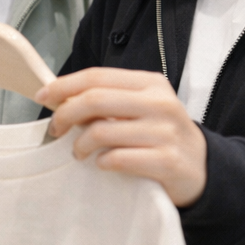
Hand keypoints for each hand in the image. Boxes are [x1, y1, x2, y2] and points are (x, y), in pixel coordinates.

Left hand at [36, 68, 207, 207]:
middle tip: (56, 130)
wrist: (201, 168)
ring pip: (102, 132)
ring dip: (80, 145)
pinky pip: (118, 159)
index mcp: (151, 83)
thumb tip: (60, 97)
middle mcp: (160, 103)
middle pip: (95, 100)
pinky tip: (102, 164)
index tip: (43, 97)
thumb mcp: (143, 107)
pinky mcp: (167, 162)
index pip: (97, 76)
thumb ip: (109, 100)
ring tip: (80, 153)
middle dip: (65, 114)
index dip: (64, 85)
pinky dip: (102, 162)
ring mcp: (165, 133)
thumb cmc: (161, 136)